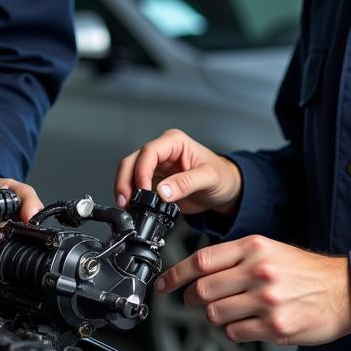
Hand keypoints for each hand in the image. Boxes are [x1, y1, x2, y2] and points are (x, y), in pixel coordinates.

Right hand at [115, 128, 242, 215]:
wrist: (226, 191)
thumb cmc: (222, 176)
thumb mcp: (209, 178)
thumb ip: (186, 183)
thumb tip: (163, 191)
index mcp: (175, 143)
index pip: (149, 152)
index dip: (141, 170)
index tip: (142, 189)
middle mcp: (162, 152)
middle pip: (133, 161)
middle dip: (125, 180)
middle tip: (124, 200)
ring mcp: (157, 167)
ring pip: (130, 173)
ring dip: (125, 189)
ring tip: (126, 206)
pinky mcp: (155, 182)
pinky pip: (136, 186)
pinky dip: (131, 196)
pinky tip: (132, 207)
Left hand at [157, 234, 350, 346]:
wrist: (344, 291)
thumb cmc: (305, 271)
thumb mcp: (269, 250)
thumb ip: (235, 257)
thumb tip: (199, 271)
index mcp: (253, 247)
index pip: (201, 261)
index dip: (176, 275)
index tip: (164, 284)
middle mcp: (258, 271)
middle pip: (203, 289)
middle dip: (193, 299)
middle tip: (195, 301)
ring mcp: (266, 300)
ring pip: (215, 313)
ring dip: (214, 316)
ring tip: (227, 312)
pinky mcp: (275, 326)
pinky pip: (235, 333)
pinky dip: (233, 331)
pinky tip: (245, 324)